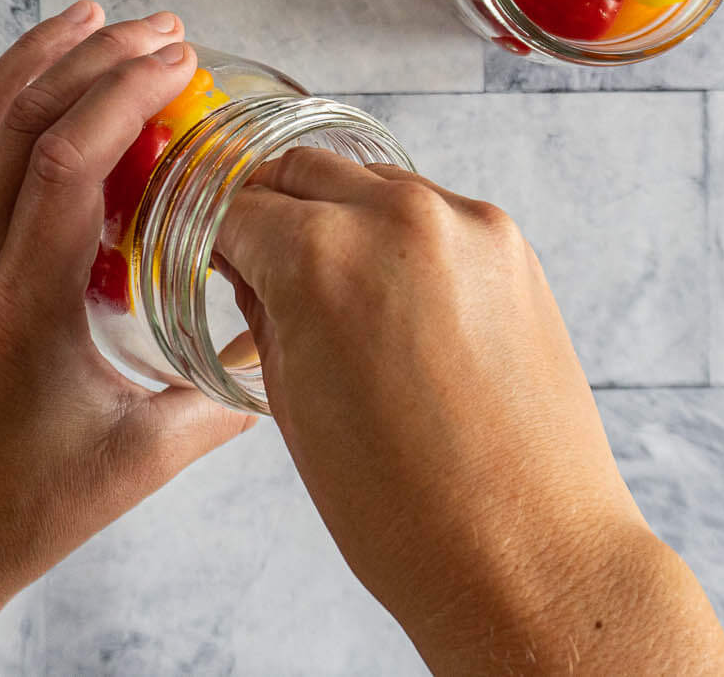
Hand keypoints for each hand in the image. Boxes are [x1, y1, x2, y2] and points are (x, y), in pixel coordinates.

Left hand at [0, 3, 251, 676]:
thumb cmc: (14, 513)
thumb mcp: (138, 462)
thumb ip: (220, 401)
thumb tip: (281, 346)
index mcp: (20, 302)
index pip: (66, 158)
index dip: (124, 91)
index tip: (180, 57)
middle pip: (21, 119)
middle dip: (95, 57)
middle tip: (161, 28)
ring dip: (37, 62)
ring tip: (93, 19)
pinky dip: (3, 108)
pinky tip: (37, 91)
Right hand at [218, 151, 723, 676]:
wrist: (526, 553)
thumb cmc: (403, 507)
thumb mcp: (292, 404)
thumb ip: (262, 310)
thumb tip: (247, 263)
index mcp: (321, 258)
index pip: (232, 207)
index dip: (203, 231)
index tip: (198, 248)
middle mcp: (396, 218)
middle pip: (299, 170)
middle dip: (264, 206)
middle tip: (249, 253)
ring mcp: (465, 225)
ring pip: (369, 180)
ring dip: (333, 211)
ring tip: (322, 279)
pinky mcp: (511, 246)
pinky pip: (431, 211)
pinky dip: (396, 235)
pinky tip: (387, 295)